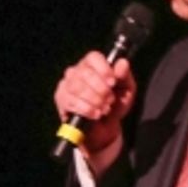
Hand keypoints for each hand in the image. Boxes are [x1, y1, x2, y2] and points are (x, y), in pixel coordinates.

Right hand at [53, 52, 136, 167]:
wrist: (104, 129)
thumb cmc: (114, 105)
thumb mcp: (126, 91)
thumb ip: (125, 76)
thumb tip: (122, 63)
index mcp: (93, 64)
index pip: (93, 57)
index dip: (103, 69)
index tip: (112, 83)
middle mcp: (77, 70)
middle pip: (85, 73)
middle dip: (100, 89)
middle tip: (110, 100)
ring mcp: (66, 84)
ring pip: (77, 86)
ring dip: (93, 100)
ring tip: (104, 109)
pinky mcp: (61, 98)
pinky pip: (70, 101)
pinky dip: (85, 109)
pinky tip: (95, 114)